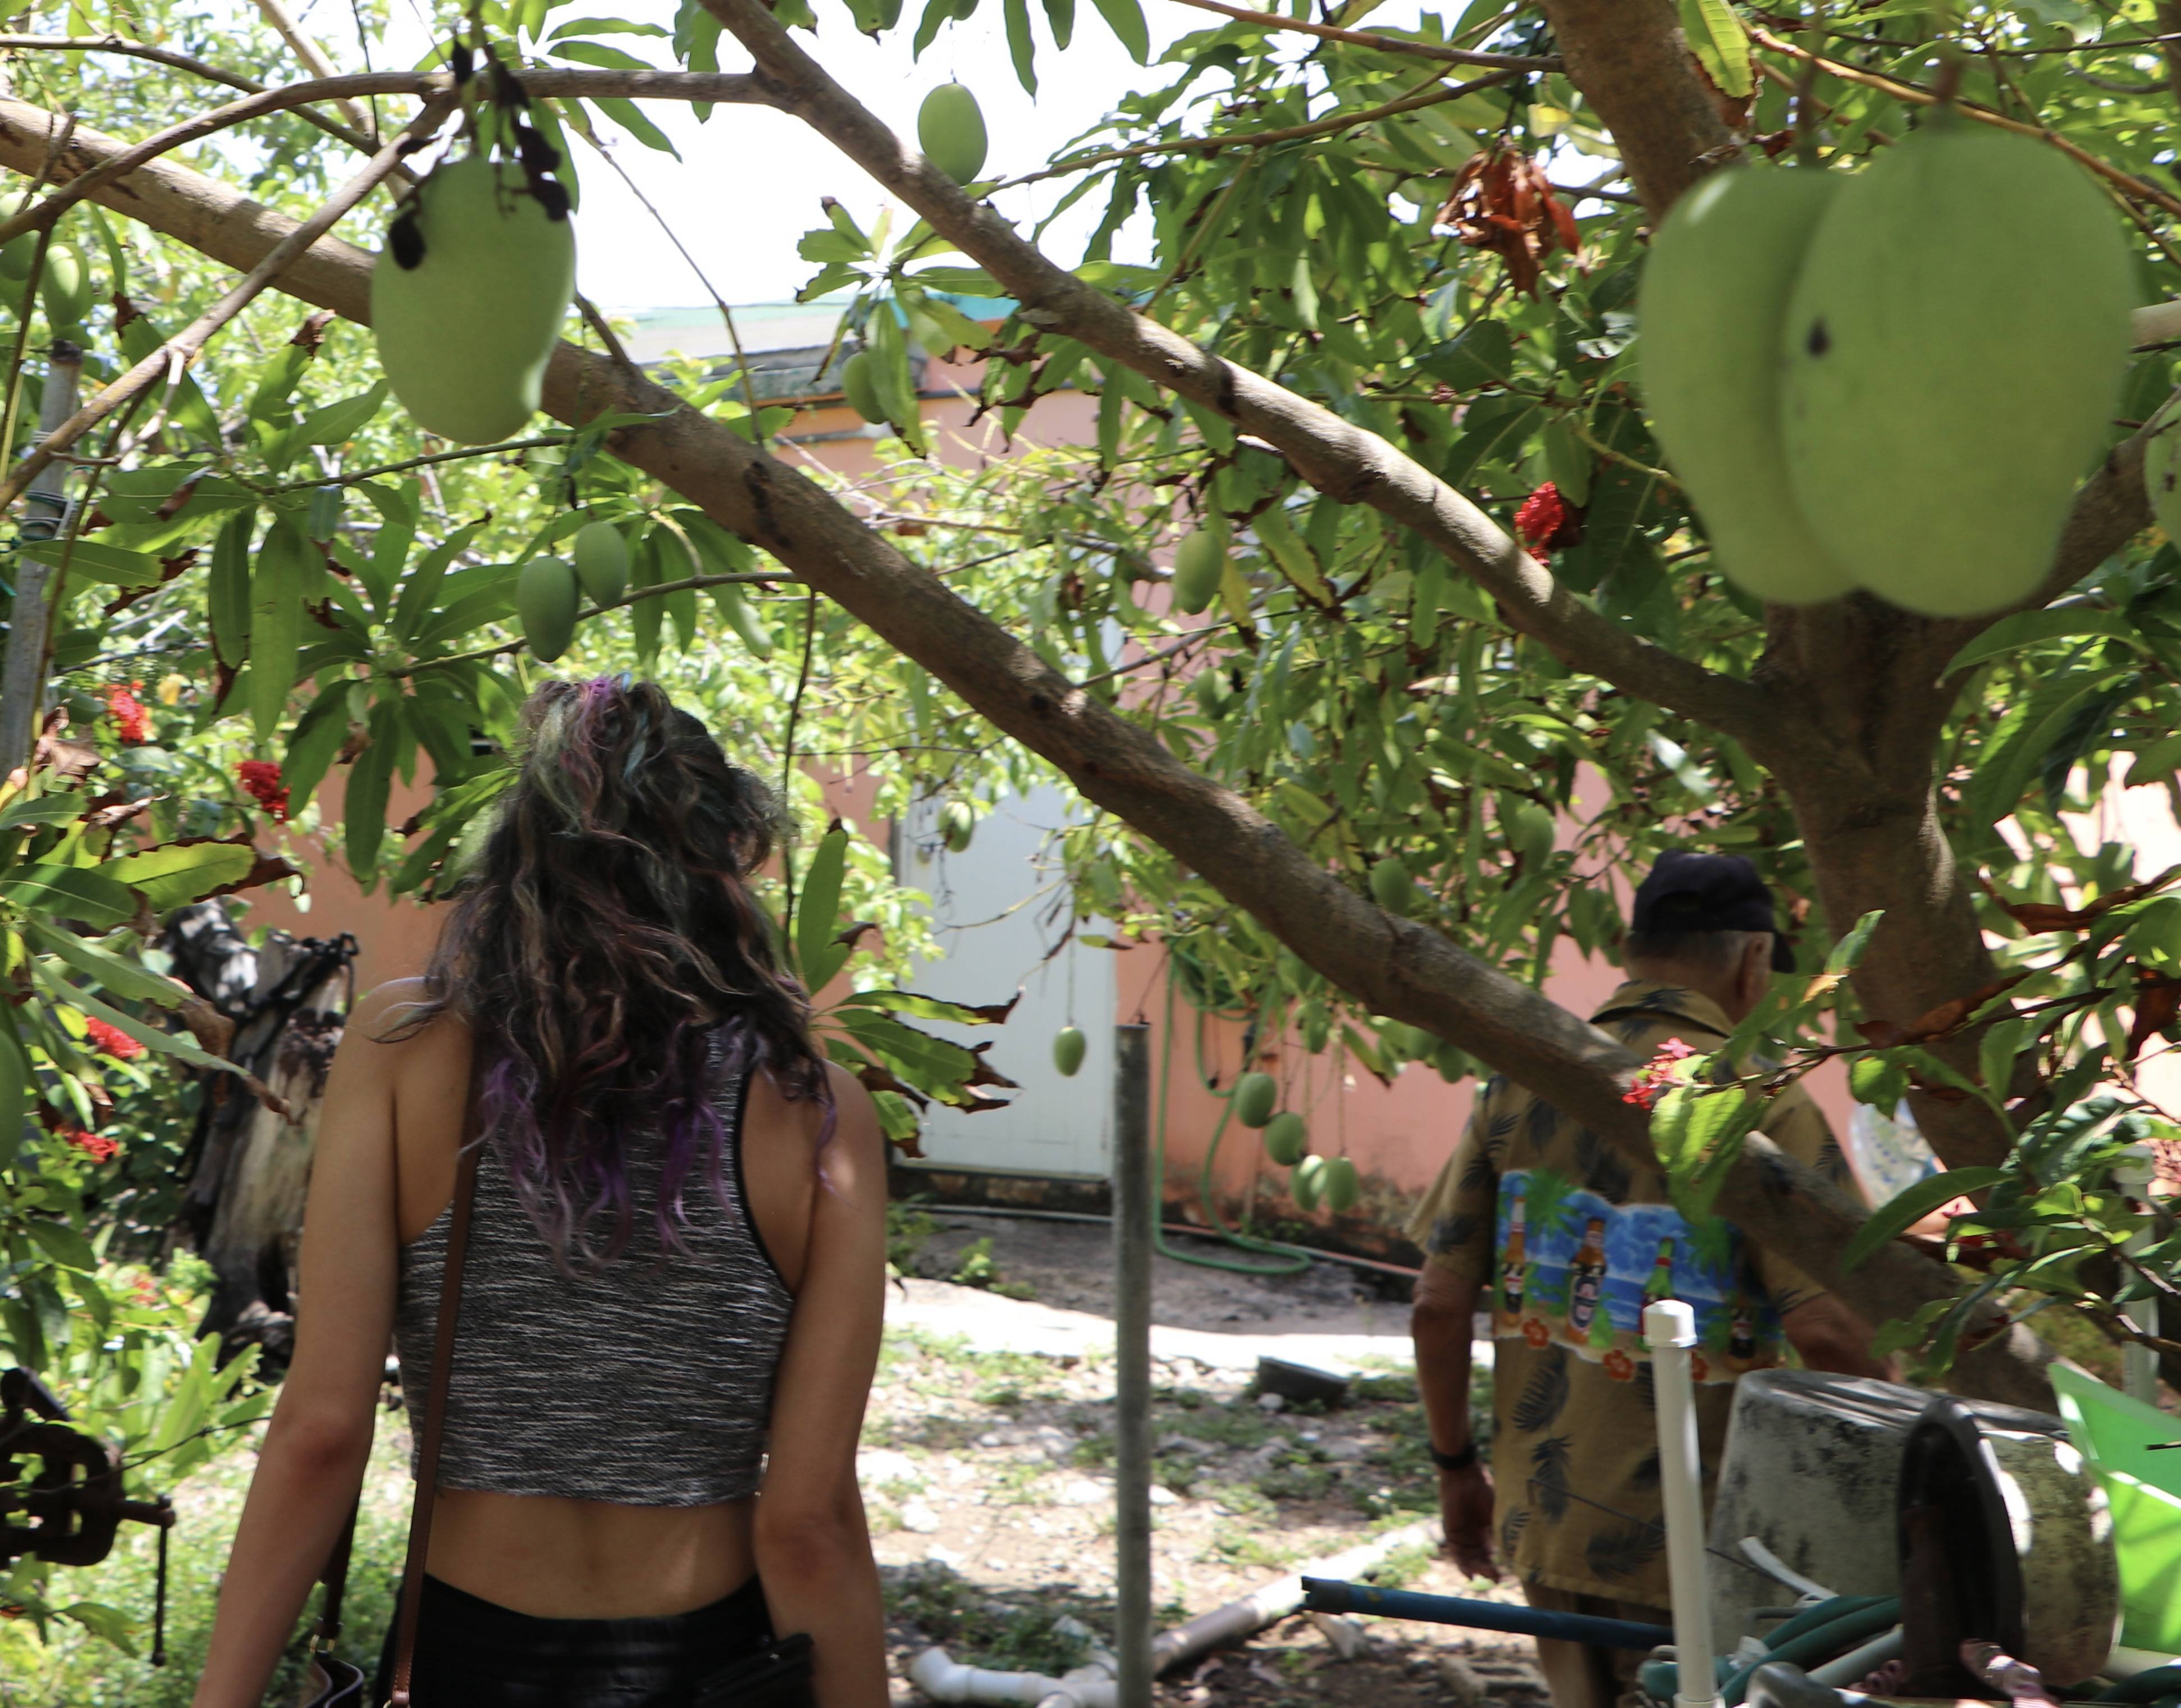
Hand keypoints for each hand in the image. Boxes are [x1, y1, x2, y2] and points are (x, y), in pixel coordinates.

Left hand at [1437, 1460, 1496, 1579]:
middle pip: (1479, 1559)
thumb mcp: (1496, 1512)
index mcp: (1485, 1531)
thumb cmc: (1483, 1489)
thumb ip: (1501, 1529)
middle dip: (1487, 1570)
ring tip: (1485, 1576)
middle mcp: (1473, 1536)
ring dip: (1476, 1569)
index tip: (1504, 1577)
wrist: (1464, 1476)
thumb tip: (1513, 1549)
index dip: (1496, 1566)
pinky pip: (1456, 1552)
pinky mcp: (1451, 1532)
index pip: (1489, 1555)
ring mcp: (1461, 1535)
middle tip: (1496, 1578)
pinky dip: (1462, 1564)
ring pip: (1468, 1559)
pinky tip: (1470, 1573)